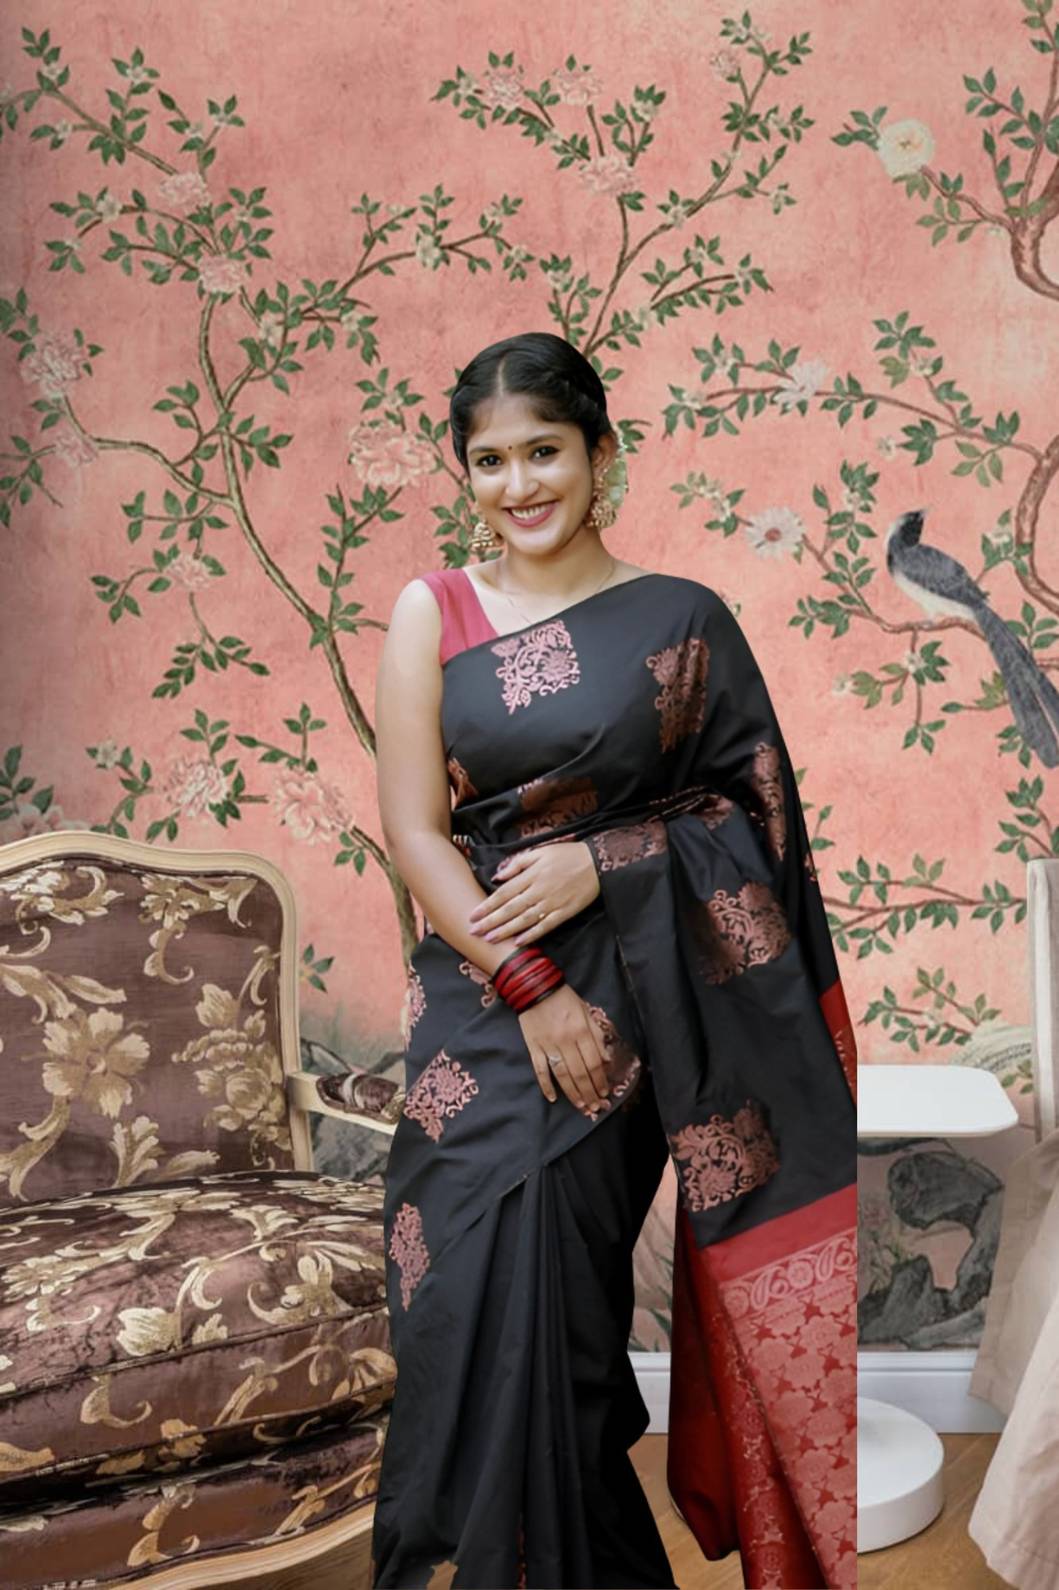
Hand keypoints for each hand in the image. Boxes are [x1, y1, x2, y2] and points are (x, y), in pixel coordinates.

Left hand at [467, 840, 599, 947]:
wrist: (598, 862)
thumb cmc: (567, 855)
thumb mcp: (540, 851)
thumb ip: (518, 863)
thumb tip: (498, 876)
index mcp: (532, 874)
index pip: (504, 892)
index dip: (488, 905)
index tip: (473, 915)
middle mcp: (540, 890)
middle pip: (511, 908)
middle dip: (491, 921)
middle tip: (473, 931)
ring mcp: (553, 902)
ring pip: (525, 919)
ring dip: (506, 930)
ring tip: (490, 938)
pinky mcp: (565, 912)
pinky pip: (546, 926)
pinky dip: (532, 934)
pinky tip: (518, 942)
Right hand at [517, 983, 610, 1112]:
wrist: (534, 987)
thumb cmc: (564, 998)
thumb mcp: (586, 1011)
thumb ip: (597, 1034)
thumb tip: (606, 1058)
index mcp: (581, 1031)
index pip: (594, 1062)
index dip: (600, 1080)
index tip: (605, 1092)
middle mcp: (566, 1041)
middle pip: (580, 1073)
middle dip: (590, 1093)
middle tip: (596, 1107)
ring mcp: (548, 1045)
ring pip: (563, 1075)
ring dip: (573, 1094)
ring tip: (582, 1107)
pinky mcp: (533, 1047)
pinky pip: (540, 1070)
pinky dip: (546, 1085)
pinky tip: (552, 1098)